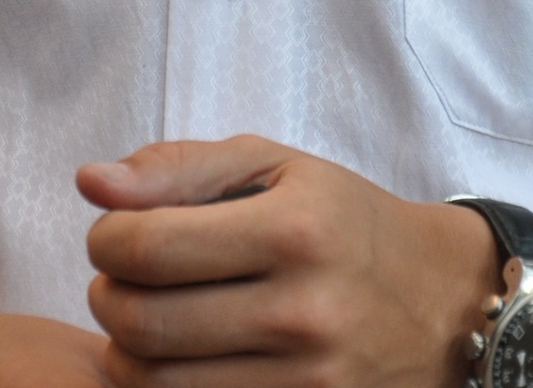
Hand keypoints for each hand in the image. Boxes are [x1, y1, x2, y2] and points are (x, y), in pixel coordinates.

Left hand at [77, 134, 498, 387]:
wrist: (442, 305)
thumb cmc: (344, 222)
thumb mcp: (277, 167)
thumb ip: (181, 168)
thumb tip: (90, 182)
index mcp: (294, 228)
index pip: (147, 247)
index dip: (106, 239)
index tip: (115, 233)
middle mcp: (302, 310)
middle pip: (142, 324)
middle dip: (105, 297)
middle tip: (118, 280)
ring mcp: (307, 382)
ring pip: (157, 386)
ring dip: (125, 352)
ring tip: (144, 320)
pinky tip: (179, 358)